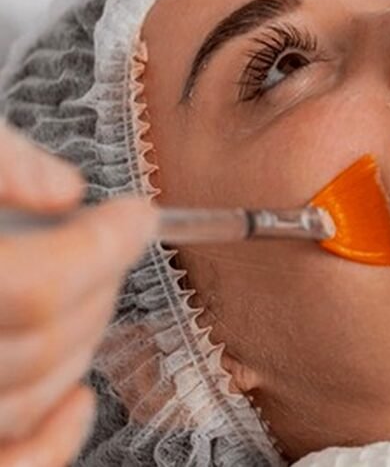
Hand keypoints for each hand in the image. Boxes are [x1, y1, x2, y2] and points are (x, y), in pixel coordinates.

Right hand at [0, 121, 156, 466]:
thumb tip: (64, 190)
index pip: (37, 285)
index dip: (106, 247)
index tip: (138, 213)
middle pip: (39, 340)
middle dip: (102, 281)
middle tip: (116, 239)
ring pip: (22, 401)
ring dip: (84, 340)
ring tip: (96, 286)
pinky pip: (2, 466)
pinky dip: (51, 446)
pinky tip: (78, 400)